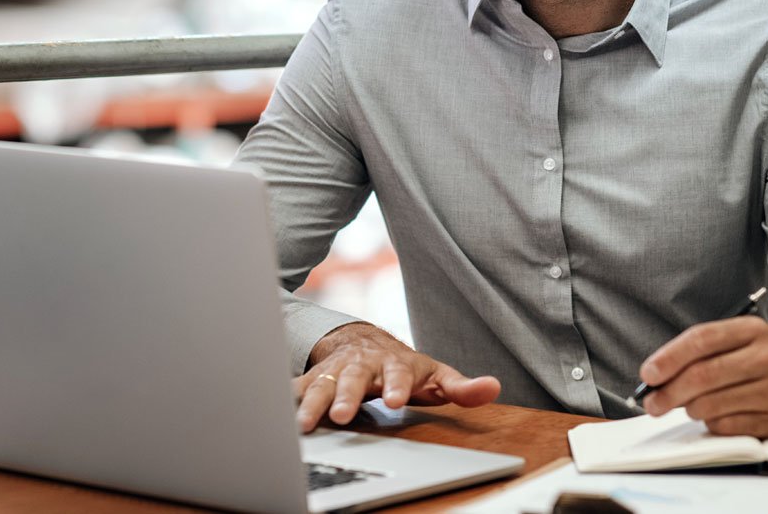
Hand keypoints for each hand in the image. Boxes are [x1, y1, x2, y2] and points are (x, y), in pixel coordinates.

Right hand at [292, 322, 499, 432]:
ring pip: (321, 384)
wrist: (364, 343)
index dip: (395, 385)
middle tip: (340, 415)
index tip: (394, 401)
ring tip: (303, 424)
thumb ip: (461, 386)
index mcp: (393, 364)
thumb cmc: (404, 367)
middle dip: (345, 395)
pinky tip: (275, 413)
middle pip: (352, 378)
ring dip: (312, 402)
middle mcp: (361, 365)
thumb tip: (492, 388)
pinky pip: (298, 387)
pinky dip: (286, 398)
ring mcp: (335, 370)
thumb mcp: (435, 375)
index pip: (397, 373)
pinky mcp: (314, 378)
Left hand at [639, 315, 767, 436]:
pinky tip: (714, 416)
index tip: (648, 374)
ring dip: (690, 409)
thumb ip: (702, 350)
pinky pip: (730, 427)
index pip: (701, 340)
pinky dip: (712, 424)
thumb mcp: (741, 339)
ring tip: (687, 406)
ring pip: (713, 405)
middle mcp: (767, 358)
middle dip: (669, 392)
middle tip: (652, 402)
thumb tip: (658, 375)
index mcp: (751, 331)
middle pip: (704, 376)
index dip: (669, 358)